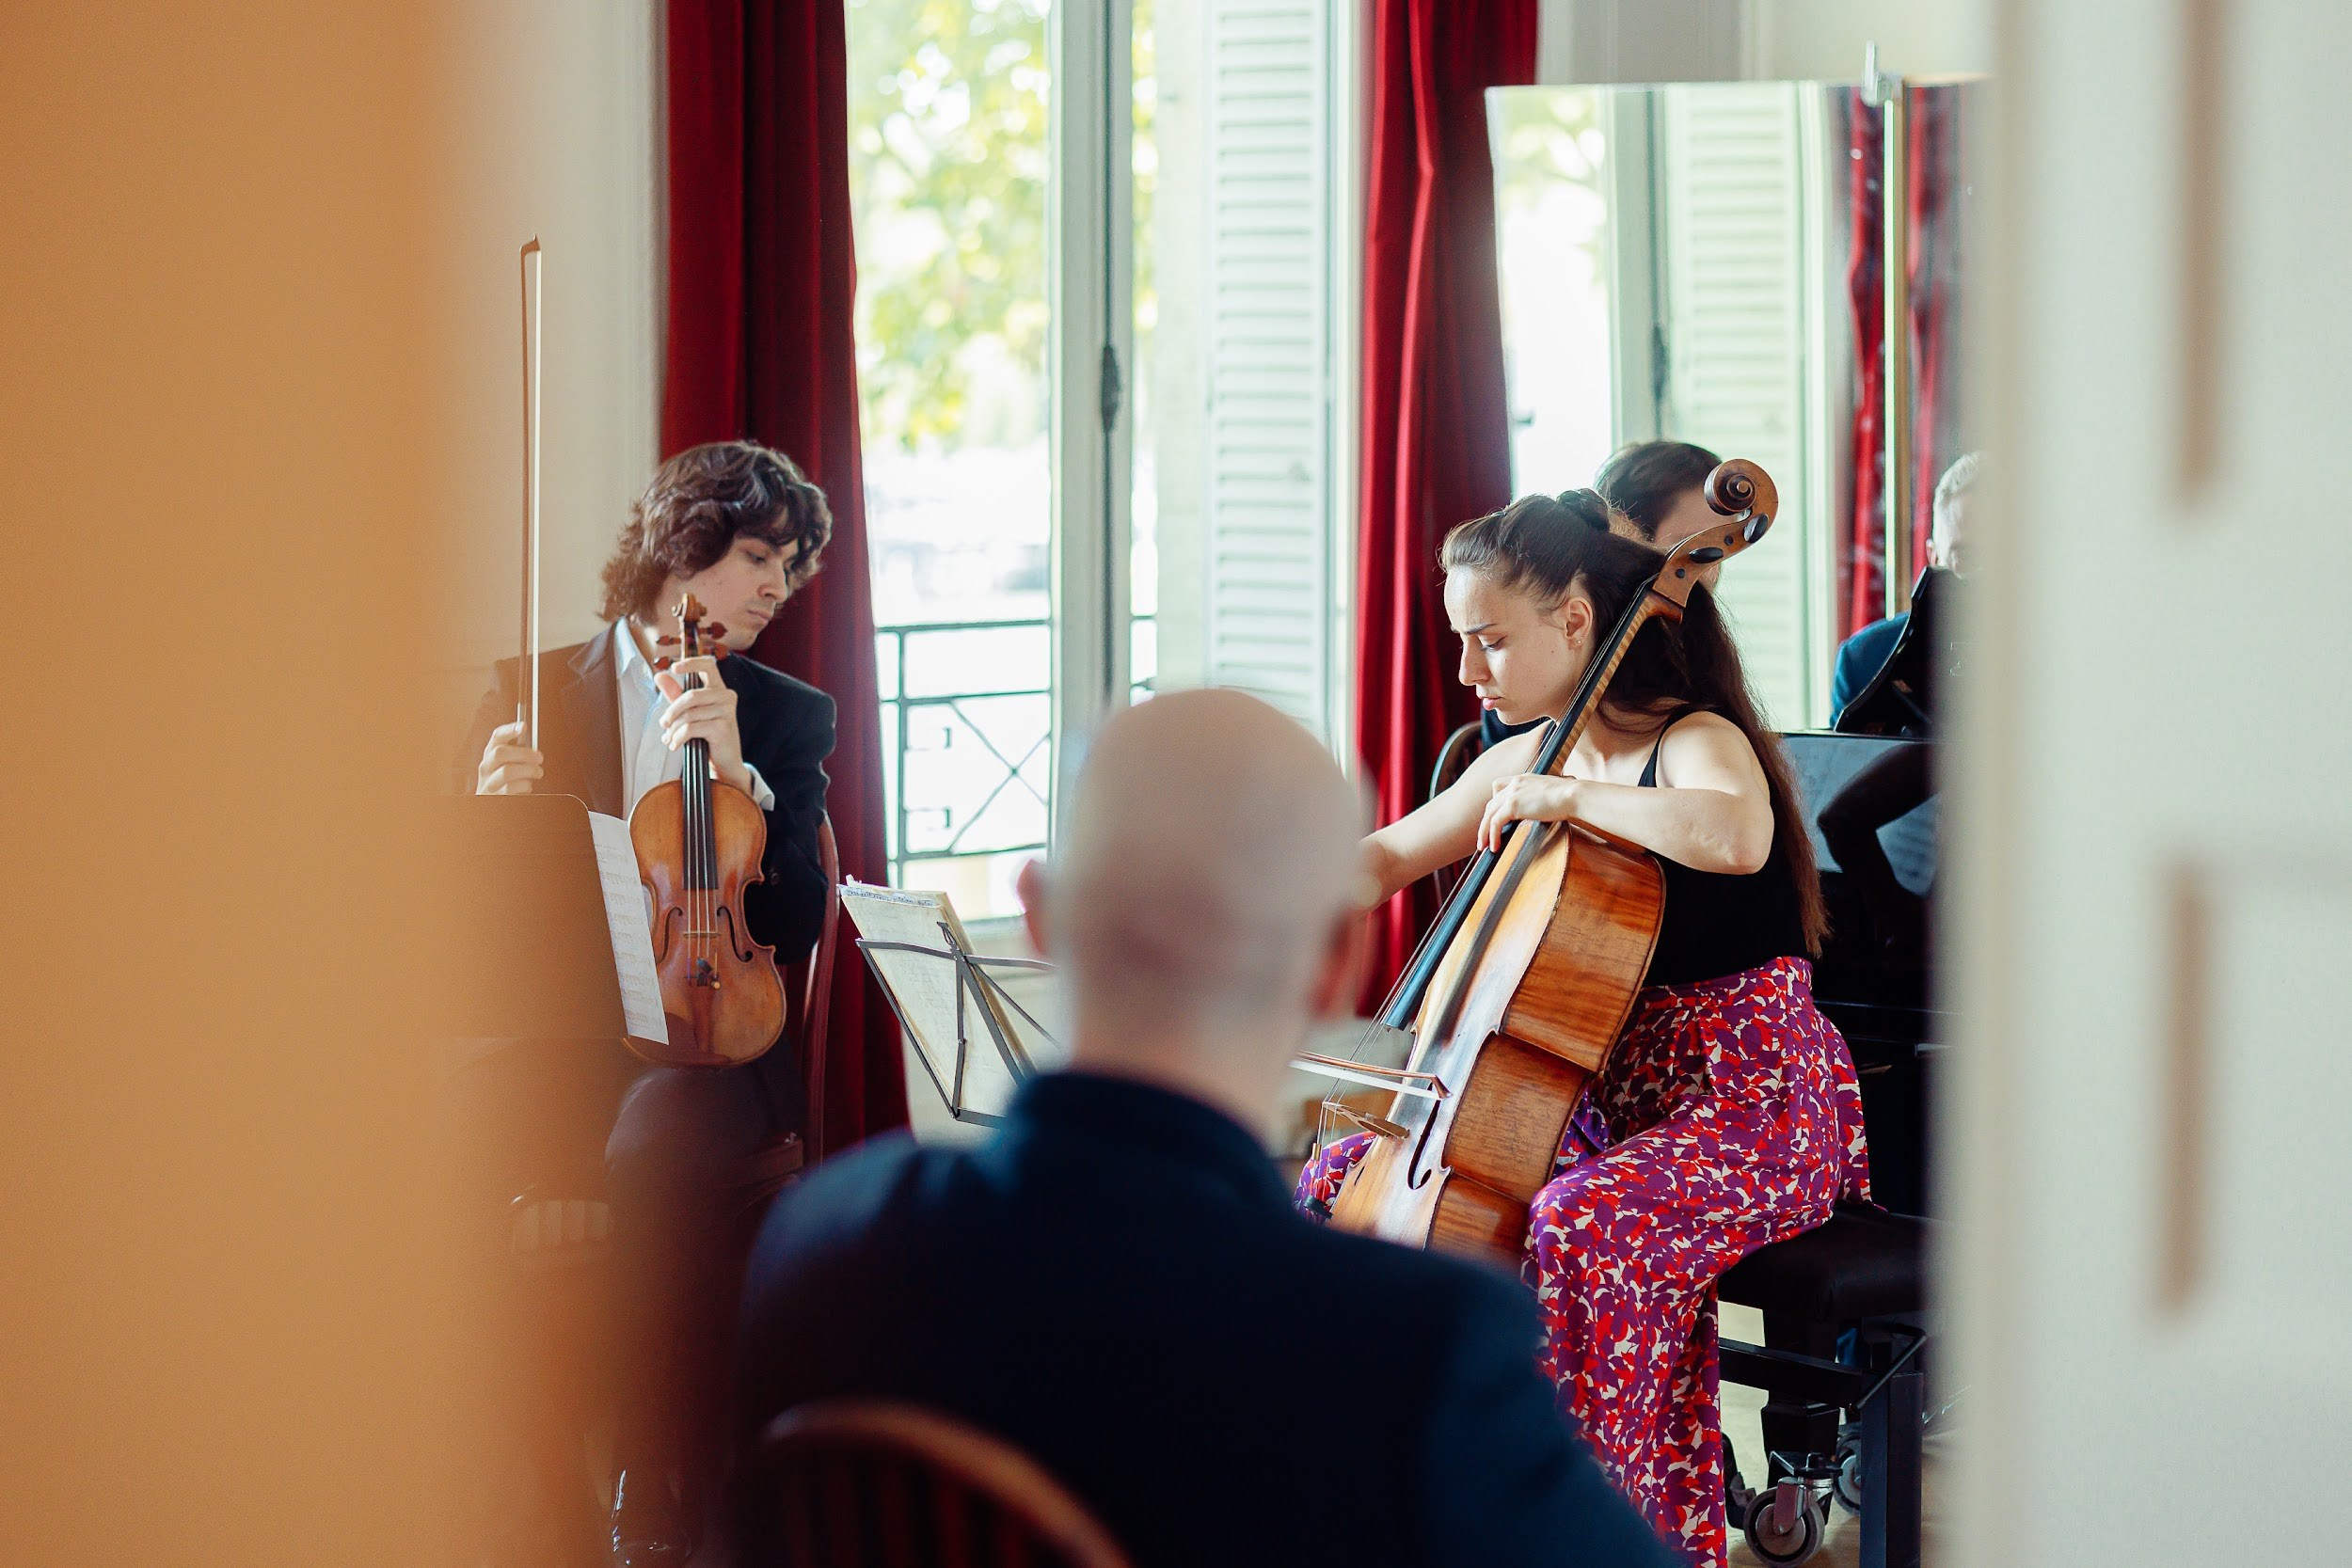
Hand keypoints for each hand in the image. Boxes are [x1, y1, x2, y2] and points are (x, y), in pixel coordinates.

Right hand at [476, 720, 543, 794]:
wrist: (495, 807)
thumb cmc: (507, 784)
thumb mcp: (510, 766)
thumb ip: (519, 754)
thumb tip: (533, 745)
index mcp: (491, 756)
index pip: (496, 737)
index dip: (509, 730)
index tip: (523, 726)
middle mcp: (486, 768)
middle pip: (500, 752)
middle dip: (523, 753)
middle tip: (539, 758)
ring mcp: (488, 783)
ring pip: (507, 771)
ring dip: (528, 771)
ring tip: (538, 773)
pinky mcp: (494, 797)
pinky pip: (511, 789)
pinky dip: (524, 786)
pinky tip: (527, 787)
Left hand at [656, 655, 752, 792]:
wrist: (725, 761)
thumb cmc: (708, 734)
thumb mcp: (690, 712)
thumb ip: (676, 694)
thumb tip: (659, 676)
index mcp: (719, 688)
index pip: (708, 665)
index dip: (691, 663)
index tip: (674, 668)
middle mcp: (726, 696)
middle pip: (690, 696)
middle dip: (672, 711)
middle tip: (662, 724)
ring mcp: (727, 711)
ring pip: (689, 714)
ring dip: (673, 729)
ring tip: (669, 739)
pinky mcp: (723, 727)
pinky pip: (692, 728)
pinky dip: (679, 738)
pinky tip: (675, 745)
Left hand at [1478, 773, 1578, 852]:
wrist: (1574, 795)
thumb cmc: (1571, 797)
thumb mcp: (1552, 793)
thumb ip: (1543, 798)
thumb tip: (1549, 808)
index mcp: (1523, 779)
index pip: (1499, 786)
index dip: (1495, 802)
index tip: (1494, 816)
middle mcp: (1515, 784)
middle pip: (1491, 804)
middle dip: (1486, 821)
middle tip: (1485, 837)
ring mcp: (1512, 793)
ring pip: (1489, 814)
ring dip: (1484, 832)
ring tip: (1483, 847)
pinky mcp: (1513, 805)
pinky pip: (1495, 822)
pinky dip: (1492, 835)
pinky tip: (1494, 847)